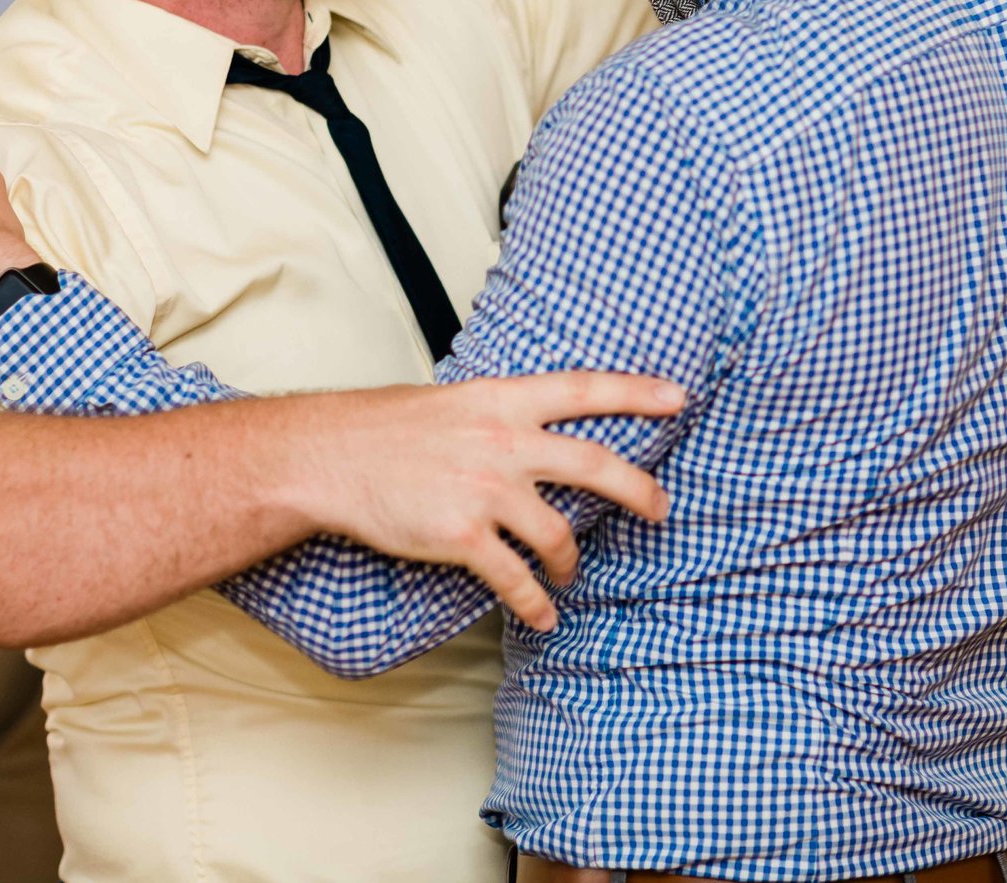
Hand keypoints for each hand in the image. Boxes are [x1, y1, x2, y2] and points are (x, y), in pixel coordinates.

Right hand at [290, 372, 687, 631]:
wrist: (328, 457)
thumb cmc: (385, 428)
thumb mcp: (453, 400)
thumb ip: (500, 414)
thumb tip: (536, 430)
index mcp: (502, 400)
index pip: (584, 389)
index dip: (635, 393)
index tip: (677, 398)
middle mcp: (502, 441)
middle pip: (593, 464)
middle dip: (638, 490)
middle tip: (661, 509)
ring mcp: (484, 490)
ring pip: (558, 533)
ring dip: (571, 560)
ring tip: (569, 572)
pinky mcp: (461, 536)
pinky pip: (515, 579)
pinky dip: (535, 604)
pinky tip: (542, 617)